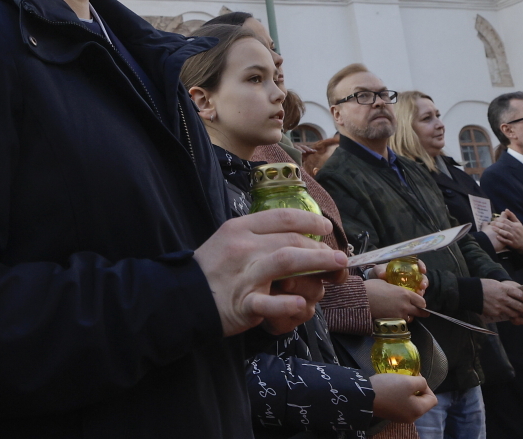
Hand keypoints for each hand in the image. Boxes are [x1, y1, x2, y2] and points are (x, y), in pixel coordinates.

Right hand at [194, 209, 345, 336]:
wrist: (182, 297)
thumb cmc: (211, 268)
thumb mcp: (229, 240)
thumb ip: (258, 237)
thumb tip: (295, 236)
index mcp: (240, 228)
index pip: (282, 217)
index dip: (309, 220)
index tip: (325, 227)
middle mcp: (243, 247)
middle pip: (290, 240)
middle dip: (321, 248)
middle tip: (339, 257)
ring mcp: (244, 275)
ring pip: (286, 262)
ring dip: (317, 264)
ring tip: (337, 269)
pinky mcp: (242, 304)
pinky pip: (268, 303)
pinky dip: (287, 304)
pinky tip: (302, 305)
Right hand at [364, 276, 428, 319]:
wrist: (361, 299)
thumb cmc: (372, 287)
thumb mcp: (386, 283)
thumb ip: (395, 289)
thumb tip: (396, 291)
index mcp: (405, 294)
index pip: (421, 301)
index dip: (421, 303)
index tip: (420, 303)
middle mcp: (405, 306)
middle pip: (420, 312)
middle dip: (421, 313)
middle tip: (423, 313)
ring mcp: (399, 315)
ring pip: (409, 319)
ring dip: (408, 316)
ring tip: (402, 314)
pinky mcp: (392, 322)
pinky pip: (400, 323)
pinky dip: (399, 321)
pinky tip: (394, 317)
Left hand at [368, 259, 429, 293]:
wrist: (374, 284)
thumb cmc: (379, 274)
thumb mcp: (378, 270)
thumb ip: (380, 270)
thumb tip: (382, 274)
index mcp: (404, 266)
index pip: (416, 263)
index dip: (421, 266)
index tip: (423, 270)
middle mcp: (410, 275)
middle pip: (421, 277)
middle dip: (424, 281)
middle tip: (422, 285)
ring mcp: (410, 285)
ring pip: (420, 287)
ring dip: (422, 290)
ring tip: (419, 293)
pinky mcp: (409, 294)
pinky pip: (415, 296)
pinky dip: (417, 298)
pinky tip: (415, 300)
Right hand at [369, 373, 437, 422]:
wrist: (363, 396)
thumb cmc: (389, 388)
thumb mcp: (408, 381)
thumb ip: (421, 382)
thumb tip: (421, 385)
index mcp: (418, 411)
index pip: (432, 399)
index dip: (427, 386)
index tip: (414, 377)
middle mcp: (411, 417)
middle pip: (422, 401)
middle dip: (416, 388)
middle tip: (406, 377)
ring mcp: (400, 417)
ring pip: (411, 402)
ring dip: (407, 391)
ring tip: (398, 381)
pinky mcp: (390, 413)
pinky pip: (401, 404)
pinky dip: (399, 395)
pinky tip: (390, 388)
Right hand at [479, 278, 522, 322]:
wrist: (471, 293)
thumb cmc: (484, 286)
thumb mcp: (497, 284)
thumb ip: (507, 289)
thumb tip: (516, 294)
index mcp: (504, 289)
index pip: (521, 295)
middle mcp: (504, 298)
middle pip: (520, 306)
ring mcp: (500, 307)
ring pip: (514, 313)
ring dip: (518, 314)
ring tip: (520, 313)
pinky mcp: (496, 313)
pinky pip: (505, 315)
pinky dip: (508, 315)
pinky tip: (508, 313)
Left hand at [488, 210, 522, 252]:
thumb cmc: (520, 230)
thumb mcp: (518, 223)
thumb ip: (511, 216)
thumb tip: (506, 209)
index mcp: (515, 225)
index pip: (506, 221)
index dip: (499, 219)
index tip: (494, 219)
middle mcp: (515, 231)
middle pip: (505, 227)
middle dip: (498, 224)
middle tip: (492, 223)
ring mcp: (514, 238)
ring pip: (506, 234)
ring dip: (499, 231)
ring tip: (492, 228)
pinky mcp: (513, 244)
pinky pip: (507, 241)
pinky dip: (502, 239)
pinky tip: (497, 236)